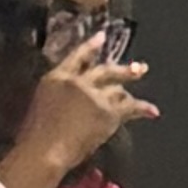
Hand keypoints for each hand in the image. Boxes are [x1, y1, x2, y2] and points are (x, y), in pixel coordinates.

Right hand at [0, 37, 152, 187]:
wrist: (45, 150)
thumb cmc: (35, 135)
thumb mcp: (41, 105)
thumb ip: (59, 95)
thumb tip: (72, 98)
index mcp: (55, 78)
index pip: (76, 57)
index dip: (90, 46)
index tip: (101, 37)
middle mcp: (78, 81)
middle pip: (104, 71)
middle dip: (122, 69)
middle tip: (138, 67)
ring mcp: (95, 95)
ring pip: (118, 90)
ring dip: (130, 90)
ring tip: (143, 88)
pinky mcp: (108, 111)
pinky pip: (130, 108)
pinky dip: (143, 109)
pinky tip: (152, 112)